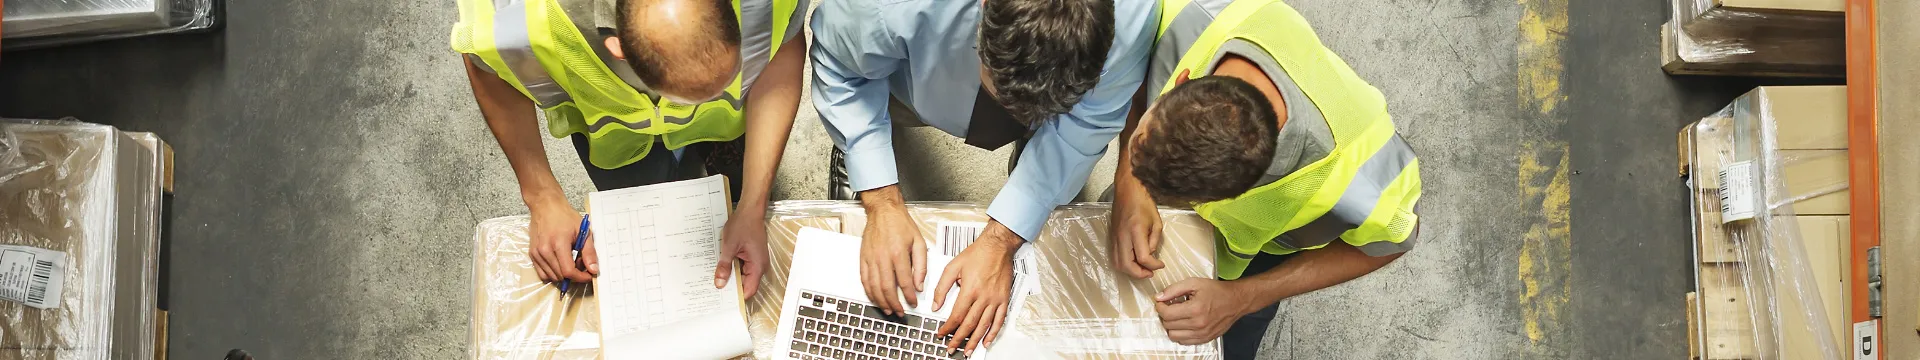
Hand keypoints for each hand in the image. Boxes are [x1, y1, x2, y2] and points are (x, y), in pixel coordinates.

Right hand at [528, 202, 595, 283]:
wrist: (545, 206)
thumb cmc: (565, 216)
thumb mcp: (582, 231)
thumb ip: (589, 252)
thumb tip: (593, 269)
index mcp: (558, 244)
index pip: (568, 271)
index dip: (581, 277)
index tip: (589, 275)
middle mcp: (544, 251)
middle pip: (560, 276)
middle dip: (574, 275)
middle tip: (581, 263)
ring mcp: (536, 254)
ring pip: (552, 277)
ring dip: (563, 275)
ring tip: (570, 261)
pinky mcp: (532, 254)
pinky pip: (542, 273)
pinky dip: (553, 273)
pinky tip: (560, 263)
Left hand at [715, 207, 769, 296]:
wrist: (749, 211)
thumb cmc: (743, 225)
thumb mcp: (729, 247)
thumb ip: (725, 267)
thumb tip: (720, 283)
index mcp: (757, 266)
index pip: (749, 290)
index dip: (738, 297)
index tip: (724, 301)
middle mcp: (759, 266)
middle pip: (747, 285)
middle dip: (732, 287)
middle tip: (715, 290)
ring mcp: (756, 261)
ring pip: (744, 276)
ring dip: (732, 277)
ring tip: (717, 278)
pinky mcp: (752, 257)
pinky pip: (743, 268)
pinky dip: (734, 269)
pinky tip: (723, 267)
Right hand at [859, 202, 926, 315]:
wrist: (883, 210)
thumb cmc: (901, 224)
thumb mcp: (919, 242)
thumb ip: (921, 265)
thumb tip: (919, 285)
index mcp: (899, 254)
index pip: (905, 282)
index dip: (909, 296)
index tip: (913, 303)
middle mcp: (883, 258)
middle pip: (887, 288)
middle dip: (894, 304)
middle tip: (900, 312)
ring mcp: (871, 259)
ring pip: (874, 287)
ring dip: (881, 301)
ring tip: (888, 310)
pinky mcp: (863, 258)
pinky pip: (864, 279)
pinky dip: (869, 292)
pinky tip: (875, 298)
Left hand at [932, 223, 1020, 354]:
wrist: (998, 246)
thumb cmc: (976, 254)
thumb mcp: (952, 267)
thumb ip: (942, 287)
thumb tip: (935, 305)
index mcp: (969, 289)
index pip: (956, 315)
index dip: (947, 327)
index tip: (941, 334)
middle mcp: (983, 297)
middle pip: (969, 324)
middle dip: (959, 339)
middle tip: (951, 348)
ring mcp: (995, 299)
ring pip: (984, 325)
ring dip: (974, 340)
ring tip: (967, 351)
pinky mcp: (1004, 299)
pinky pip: (1000, 320)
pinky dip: (993, 333)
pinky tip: (986, 341)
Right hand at [1111, 194, 1164, 278]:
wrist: (1126, 190)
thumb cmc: (1143, 202)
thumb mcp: (1156, 221)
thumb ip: (1154, 240)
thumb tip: (1150, 255)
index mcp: (1135, 231)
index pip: (1143, 257)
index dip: (1153, 265)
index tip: (1161, 264)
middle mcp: (1122, 237)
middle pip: (1126, 265)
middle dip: (1139, 274)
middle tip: (1150, 272)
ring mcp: (1114, 238)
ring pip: (1118, 264)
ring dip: (1130, 271)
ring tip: (1142, 269)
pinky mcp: (1111, 238)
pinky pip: (1115, 257)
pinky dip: (1124, 264)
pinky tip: (1134, 261)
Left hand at [1154, 278, 1250, 344]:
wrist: (1236, 301)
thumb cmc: (1216, 291)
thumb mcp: (1194, 283)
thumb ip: (1174, 289)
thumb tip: (1158, 297)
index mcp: (1195, 309)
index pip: (1166, 314)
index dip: (1160, 306)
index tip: (1162, 302)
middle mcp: (1198, 324)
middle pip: (1168, 325)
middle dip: (1166, 315)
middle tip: (1171, 306)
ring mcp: (1202, 334)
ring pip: (1174, 336)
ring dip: (1172, 326)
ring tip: (1178, 316)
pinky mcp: (1205, 339)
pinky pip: (1184, 342)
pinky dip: (1181, 333)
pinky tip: (1185, 323)